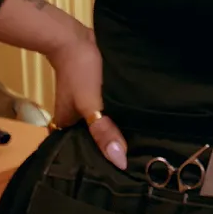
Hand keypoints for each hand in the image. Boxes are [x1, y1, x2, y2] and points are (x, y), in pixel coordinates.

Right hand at [48, 29, 127, 169]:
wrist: (74, 37)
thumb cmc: (79, 72)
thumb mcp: (91, 104)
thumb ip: (103, 131)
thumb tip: (120, 161)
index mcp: (66, 127)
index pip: (83, 154)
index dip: (100, 164)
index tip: (123, 176)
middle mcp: (75, 120)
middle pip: (96, 139)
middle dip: (114, 149)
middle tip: (141, 165)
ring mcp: (86, 106)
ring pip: (106, 124)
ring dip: (120, 131)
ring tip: (146, 148)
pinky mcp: (99, 94)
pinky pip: (111, 110)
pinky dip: (121, 116)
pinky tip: (140, 123)